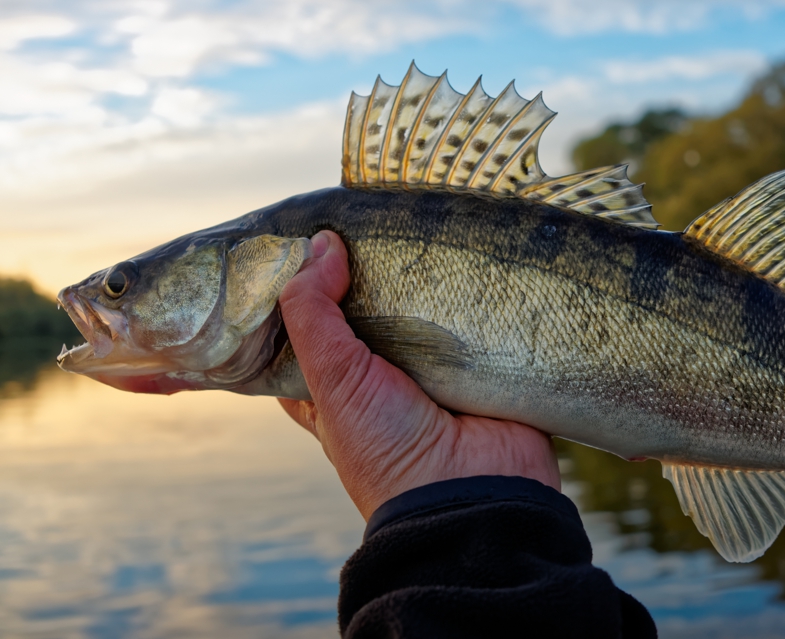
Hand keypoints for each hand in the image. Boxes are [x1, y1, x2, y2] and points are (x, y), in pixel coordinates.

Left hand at [276, 231, 560, 519]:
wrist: (475, 492)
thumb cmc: (388, 450)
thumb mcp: (332, 380)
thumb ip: (313, 313)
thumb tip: (322, 244)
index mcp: (335, 386)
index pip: (307, 326)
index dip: (302, 286)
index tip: (302, 234)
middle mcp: (383, 374)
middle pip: (368, 306)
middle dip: (368, 270)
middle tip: (368, 218)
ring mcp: (435, 367)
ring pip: (421, 305)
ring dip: (424, 274)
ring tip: (418, 222)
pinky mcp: (482, 361)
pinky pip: (474, 313)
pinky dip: (471, 288)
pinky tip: (466, 248)